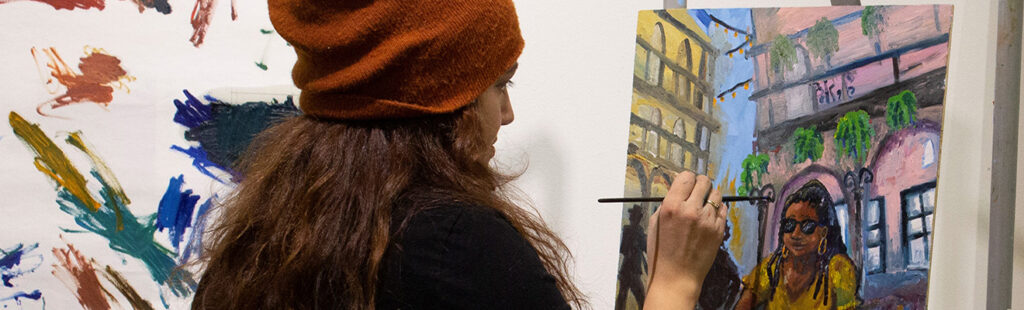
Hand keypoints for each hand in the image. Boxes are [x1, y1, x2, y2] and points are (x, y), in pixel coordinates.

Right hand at [643, 171, 726, 308]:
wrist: (676, 277)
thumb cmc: (661, 252)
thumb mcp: (655, 223)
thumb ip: (667, 204)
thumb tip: (679, 191)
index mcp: (671, 206)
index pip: (686, 177)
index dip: (686, 178)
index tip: (687, 183)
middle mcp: (691, 210)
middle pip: (704, 181)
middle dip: (700, 184)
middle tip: (697, 191)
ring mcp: (707, 221)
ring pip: (716, 193)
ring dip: (710, 195)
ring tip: (703, 204)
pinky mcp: (718, 230)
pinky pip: (723, 209)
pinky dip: (716, 209)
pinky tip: (708, 216)